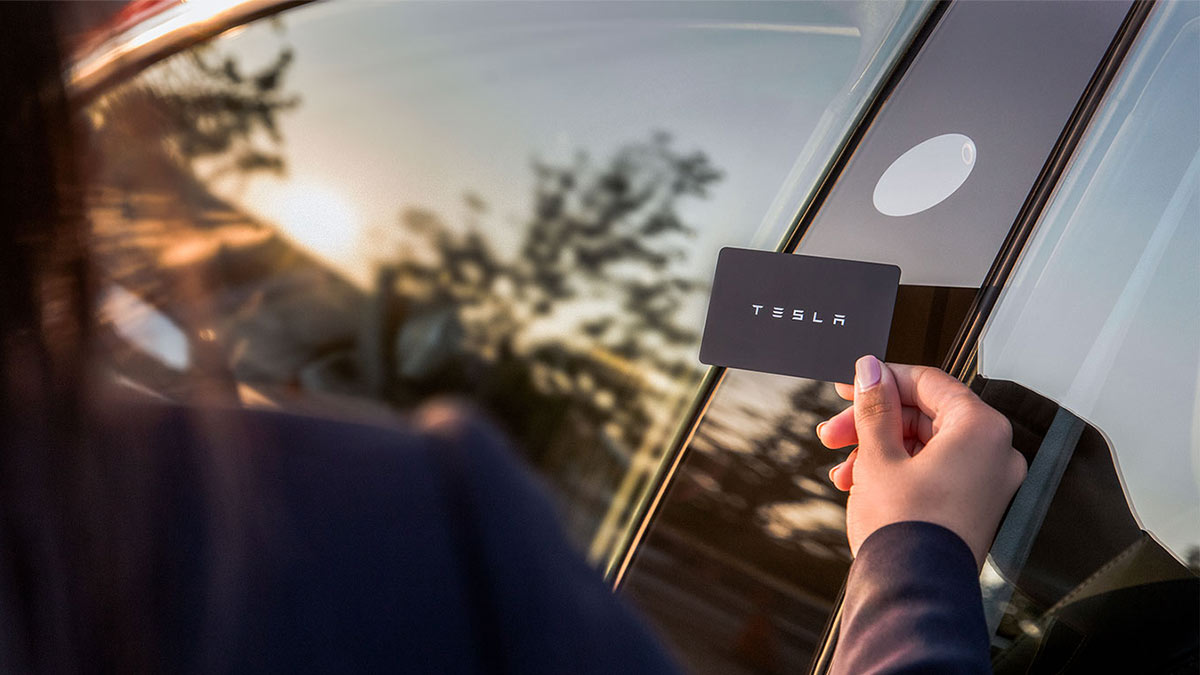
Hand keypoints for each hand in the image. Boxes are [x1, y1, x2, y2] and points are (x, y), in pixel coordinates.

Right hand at [817, 356, 1026, 567]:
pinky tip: (860, 483)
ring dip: (877, 449)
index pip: (928, 382)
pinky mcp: (973, 505)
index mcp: (981, 429)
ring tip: (842, 467)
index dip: (882, 380)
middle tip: (835, 430)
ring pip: (924, 445)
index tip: (852, 384)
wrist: (913, 593)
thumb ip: (874, 406)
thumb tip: (870, 371)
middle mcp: (994, 452)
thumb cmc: (906, 531)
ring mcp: (987, 482)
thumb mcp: (878, 456)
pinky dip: (896, 471)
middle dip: (873, 423)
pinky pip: (933, 471)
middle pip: (924, 415)